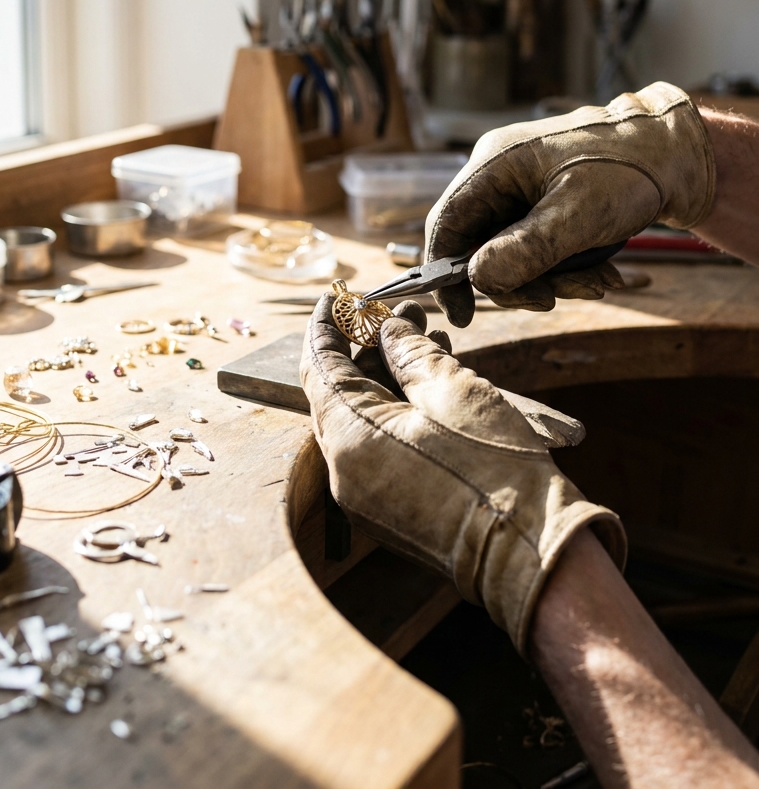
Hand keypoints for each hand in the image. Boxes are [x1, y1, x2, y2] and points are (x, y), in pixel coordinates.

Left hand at [300, 295, 625, 653]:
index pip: (319, 368)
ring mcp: (365, 495)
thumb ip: (408, 352)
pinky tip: (432, 384)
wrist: (532, 555)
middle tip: (402, 314)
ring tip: (428, 341)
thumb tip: (386, 330)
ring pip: (364, 419)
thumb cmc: (495, 472)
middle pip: (341, 393)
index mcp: (348, 438)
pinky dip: (398, 411)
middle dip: (368, 348)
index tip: (334, 297)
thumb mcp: (451, 391)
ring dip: (389, 378)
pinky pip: (380, 446)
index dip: (326, 326)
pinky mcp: (391, 509)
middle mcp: (344, 471)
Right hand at [424, 82, 715, 325]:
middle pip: (479, 243)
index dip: (446, 272)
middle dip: (516, 279)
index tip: (463, 315)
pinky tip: (600, 274)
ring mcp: (522, 187)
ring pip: (510, 250)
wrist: (682, 154)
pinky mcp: (544, 201)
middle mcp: (501, 172)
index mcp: (495, 164)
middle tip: (551, 300)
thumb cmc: (631, 170)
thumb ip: (526, 249)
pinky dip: (562, 267)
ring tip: (596, 284)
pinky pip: (535, 244)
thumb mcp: (579, 214)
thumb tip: (478, 279)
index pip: (447, 223)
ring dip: (548, 278)